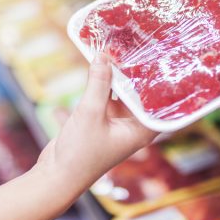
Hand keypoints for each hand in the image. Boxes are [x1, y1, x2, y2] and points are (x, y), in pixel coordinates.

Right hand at [38, 53, 157, 194]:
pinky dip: (103, 83)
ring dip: (117, 75)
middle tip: (140, 43)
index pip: (160, 101)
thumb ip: (98, 83)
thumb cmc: (80, 154)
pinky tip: (100, 63)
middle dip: (137, 72)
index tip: (163, 56)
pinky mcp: (101, 120)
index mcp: (141, 130)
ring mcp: (116, 122)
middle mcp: (133, 126)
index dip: (161, 80)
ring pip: (121, 92)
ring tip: (120, 47)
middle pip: (140, 93)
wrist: (56, 176)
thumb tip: (103, 56)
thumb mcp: (90, 113)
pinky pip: (106, 96)